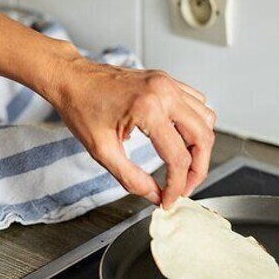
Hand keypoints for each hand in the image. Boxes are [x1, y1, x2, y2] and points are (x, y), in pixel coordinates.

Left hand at [48, 55, 215, 207]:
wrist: (72, 79)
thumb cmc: (81, 107)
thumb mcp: (102, 150)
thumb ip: (131, 178)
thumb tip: (154, 195)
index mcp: (147, 109)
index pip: (178, 157)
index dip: (176, 185)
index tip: (168, 199)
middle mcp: (164, 92)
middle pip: (203, 138)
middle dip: (198, 170)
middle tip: (184, 187)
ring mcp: (168, 84)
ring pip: (206, 119)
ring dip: (201, 147)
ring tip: (184, 165)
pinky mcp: (168, 81)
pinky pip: (198, 104)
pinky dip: (197, 125)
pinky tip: (182, 139)